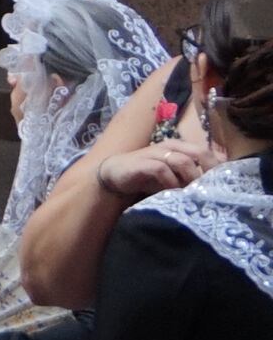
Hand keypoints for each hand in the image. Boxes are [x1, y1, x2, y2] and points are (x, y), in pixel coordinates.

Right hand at [99, 137, 215, 206]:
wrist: (115, 174)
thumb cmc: (147, 176)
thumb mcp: (172, 176)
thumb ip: (190, 176)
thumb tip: (215, 184)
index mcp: (180, 147)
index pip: (206, 151)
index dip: (217, 166)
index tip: (223, 182)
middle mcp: (170, 147)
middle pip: (199, 152)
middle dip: (208, 170)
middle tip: (211, 187)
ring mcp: (156, 153)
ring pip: (183, 160)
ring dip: (191, 177)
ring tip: (193, 192)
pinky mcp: (143, 163)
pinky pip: (162, 169)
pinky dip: (170, 181)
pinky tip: (172, 191)